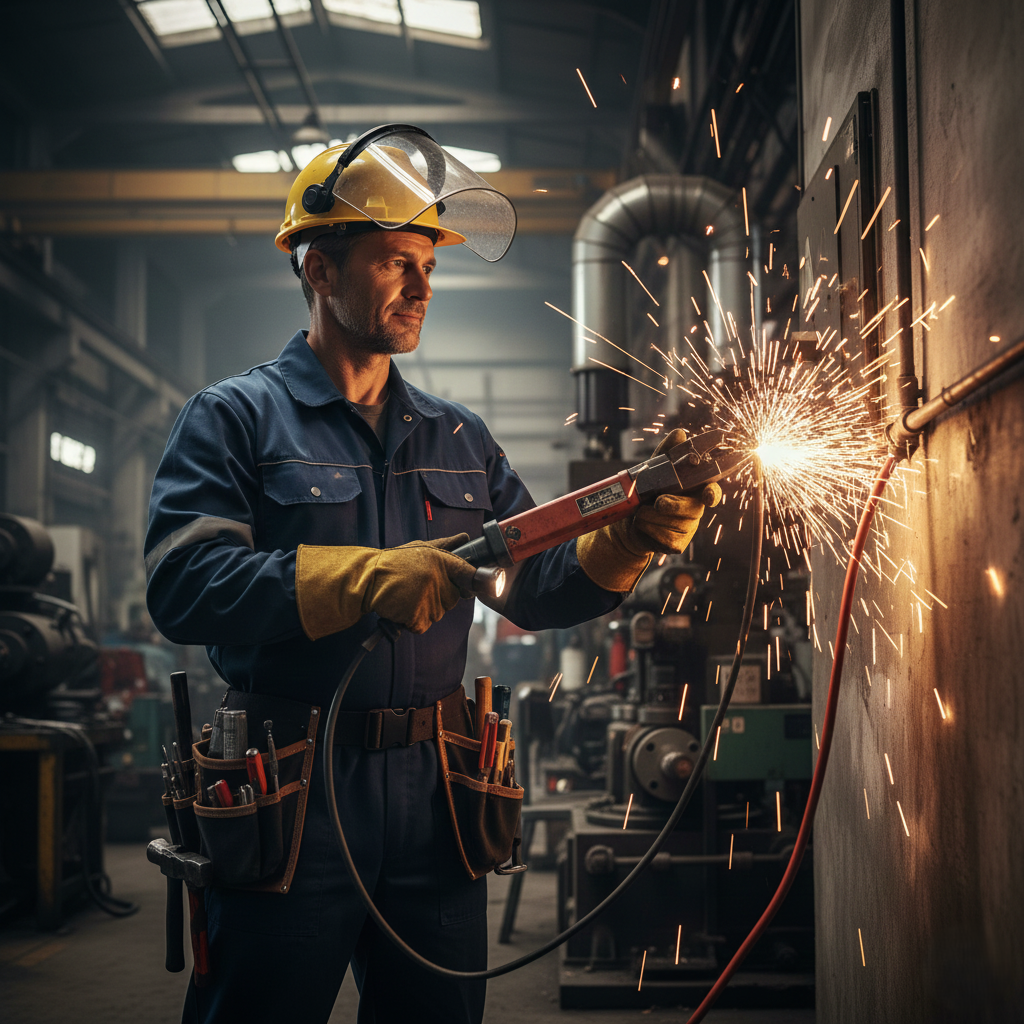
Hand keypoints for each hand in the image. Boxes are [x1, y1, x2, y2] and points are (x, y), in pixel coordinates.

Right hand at [364, 534, 477, 632]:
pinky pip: (422, 625)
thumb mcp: (420, 548)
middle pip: (452, 599)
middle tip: (419, 588)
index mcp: (441, 560)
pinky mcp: (418, 616)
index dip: (476, 580)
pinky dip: (412, 621)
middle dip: (439, 597)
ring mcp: (429, 598)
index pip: (468, 573)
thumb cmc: (394, 563)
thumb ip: (445, 545)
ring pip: (438, 613)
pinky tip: (402, 607)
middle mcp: (437, 579)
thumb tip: (464, 537)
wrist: (368, 577)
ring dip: (424, 610)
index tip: (485, 584)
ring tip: (407, 596)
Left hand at [620, 429, 721, 554]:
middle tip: (659, 502)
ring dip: (652, 516)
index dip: (712, 493)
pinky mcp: (675, 544)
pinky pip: (664, 538)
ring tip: (640, 511)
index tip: (707, 494)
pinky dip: (648, 529)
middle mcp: (694, 509)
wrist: (628, 521)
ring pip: (674, 524)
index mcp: (694, 490)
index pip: (712, 492)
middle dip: (674, 505)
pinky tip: (641, 524)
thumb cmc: (647, 492)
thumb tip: (680, 433)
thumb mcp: (654, 469)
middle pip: (692, 509)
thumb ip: (667, 452)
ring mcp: (687, 529)